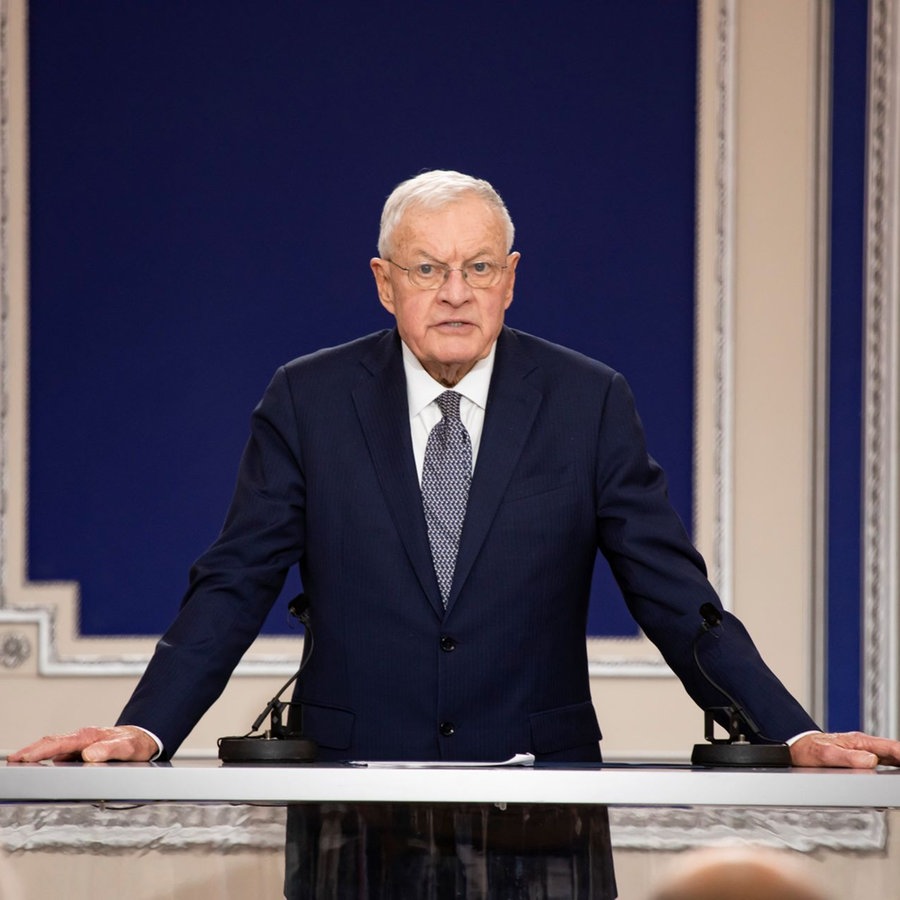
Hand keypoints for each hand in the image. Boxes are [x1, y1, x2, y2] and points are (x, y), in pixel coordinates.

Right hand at [6, 725, 157, 763]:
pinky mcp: (82, 748)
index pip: (58, 743)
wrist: (144, 738)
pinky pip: (61, 751)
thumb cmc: (136, 743)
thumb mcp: (128, 748)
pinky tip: (40, 764)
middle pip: (51, 743)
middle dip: (29, 751)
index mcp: (89, 737)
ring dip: (35, 753)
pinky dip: (47, 756)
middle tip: (12, 761)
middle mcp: (83, 738)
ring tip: (19, 763)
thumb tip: (89, 755)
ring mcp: (82, 743)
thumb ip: (110, 750)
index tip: (22, 758)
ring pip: (54, 746)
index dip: (39, 751)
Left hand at [790, 731, 899, 767]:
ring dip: (898, 766)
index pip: (890, 747)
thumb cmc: (807, 750)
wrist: (794, 749)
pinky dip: (889, 771)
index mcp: (858, 741)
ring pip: (888, 759)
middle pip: (892, 752)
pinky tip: (893, 778)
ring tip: (898, 780)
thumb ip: (848, 758)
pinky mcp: (856, 760)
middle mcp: (862, 745)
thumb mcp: (825, 755)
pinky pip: (879, 765)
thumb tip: (872, 760)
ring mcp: (860, 752)